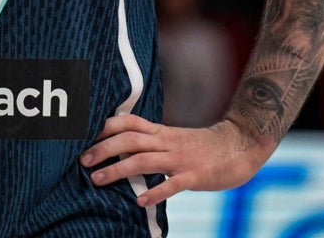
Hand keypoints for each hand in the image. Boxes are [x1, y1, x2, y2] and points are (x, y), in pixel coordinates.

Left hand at [79, 114, 274, 206]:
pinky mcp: (195, 176)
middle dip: (104, 148)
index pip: (129, 122)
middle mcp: (167, 142)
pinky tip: (139, 201)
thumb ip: (152, 142)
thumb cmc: (202, 146)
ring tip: (98, 180)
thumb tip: (123, 149)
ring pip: (144, 160)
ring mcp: (180, 158)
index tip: (85, 137)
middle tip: (83, 160)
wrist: (239, 145)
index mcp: (162, 131)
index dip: (106, 127)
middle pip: (130, 140)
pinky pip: (172, 184)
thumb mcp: (174, 138)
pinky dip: (154, 192)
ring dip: (118, 169)